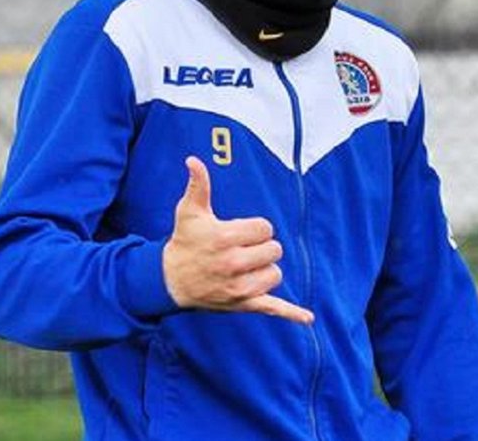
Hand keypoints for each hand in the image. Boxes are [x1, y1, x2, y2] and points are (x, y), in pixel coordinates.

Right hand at [162, 156, 313, 324]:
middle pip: (274, 250)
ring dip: (266, 269)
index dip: (255, 228)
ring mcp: (240, 287)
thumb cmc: (184, 242)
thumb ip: (198, 185)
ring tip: (246, 267)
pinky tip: (307, 318)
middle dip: (261, 248)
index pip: (265, 228)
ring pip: (275, 273)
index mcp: (225, 238)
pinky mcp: (243, 304)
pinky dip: (291, 313)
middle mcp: (234, 263)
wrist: (170, 279)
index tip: (238, 232)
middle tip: (240, 249)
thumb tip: (193, 160)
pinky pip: (273, 308)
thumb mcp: (189, 211)